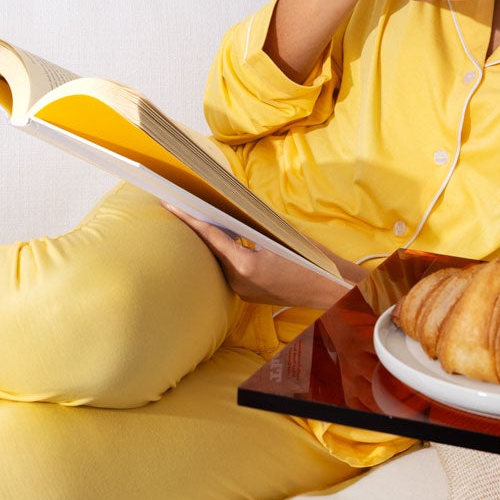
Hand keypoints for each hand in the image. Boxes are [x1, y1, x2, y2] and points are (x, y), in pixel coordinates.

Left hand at [162, 206, 364, 309]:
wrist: (329, 291)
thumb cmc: (310, 260)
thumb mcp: (280, 235)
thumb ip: (251, 226)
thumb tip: (230, 212)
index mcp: (246, 266)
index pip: (210, 236)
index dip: (189, 219)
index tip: (170, 205)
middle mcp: (239, 282)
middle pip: (210, 249)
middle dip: (195, 228)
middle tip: (176, 206)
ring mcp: (242, 290)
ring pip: (219, 259)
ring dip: (209, 241)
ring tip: (194, 218)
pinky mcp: (247, 294)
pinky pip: (229, 269)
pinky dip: (223, 252)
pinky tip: (219, 238)